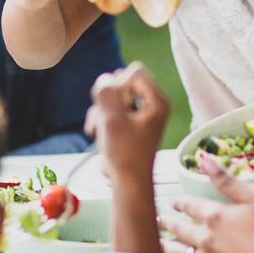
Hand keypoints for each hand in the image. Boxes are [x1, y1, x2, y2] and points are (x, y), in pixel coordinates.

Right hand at [84, 62, 169, 180]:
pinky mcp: (128, 120)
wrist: (128, 181)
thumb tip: (103, 80)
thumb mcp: (112, 120)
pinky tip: (96, 132)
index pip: (135, 71)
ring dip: (101, 110)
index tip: (117, 106)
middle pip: (122, 80)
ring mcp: (139, 111)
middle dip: (108, 98)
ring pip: (113, 94)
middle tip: (107, 117)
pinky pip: (111, 107)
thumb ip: (106, 94)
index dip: (120, 84)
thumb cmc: (125, 154)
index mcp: (157, 101)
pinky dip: (101, 117)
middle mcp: (151, 102)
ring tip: (98, 129)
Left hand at [160, 155, 253, 252]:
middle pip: (179, 229)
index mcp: (216, 216)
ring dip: (167, 246)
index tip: (172, 202)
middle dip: (167, 223)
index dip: (179, 202)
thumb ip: (228, 180)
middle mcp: (206, 239)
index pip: (189, 205)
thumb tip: (204, 159)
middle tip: (157, 220)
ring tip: (159, 243)